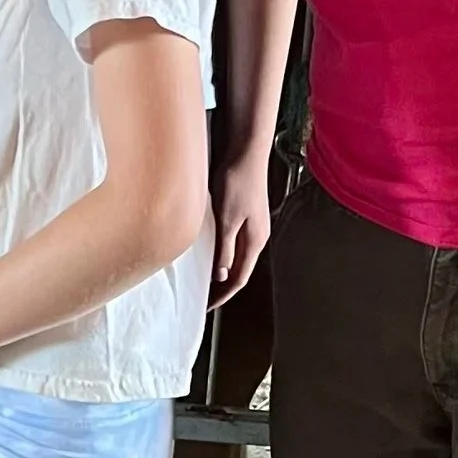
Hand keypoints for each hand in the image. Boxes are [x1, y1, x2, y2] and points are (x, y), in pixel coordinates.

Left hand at [211, 147, 273, 307]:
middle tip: (201, 297)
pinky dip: (219, 251)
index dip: (223, 295)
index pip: (239, 277)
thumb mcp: (227, 219)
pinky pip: (231, 240)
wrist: (245, 150)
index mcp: (255, 241)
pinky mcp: (242, 213)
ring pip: (234, 254)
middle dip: (221, 285)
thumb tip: (221, 276)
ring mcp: (250, 224)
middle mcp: (255, 236)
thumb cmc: (238, 182)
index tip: (207, 306)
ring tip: (201, 278)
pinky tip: (205, 250)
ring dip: (219, 268)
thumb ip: (224, 248)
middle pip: (238, 268)